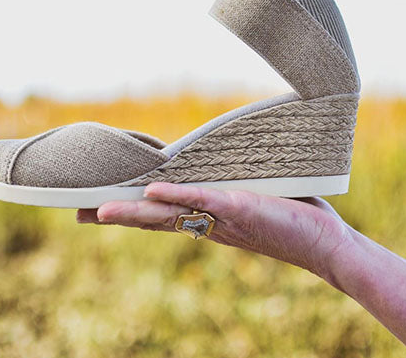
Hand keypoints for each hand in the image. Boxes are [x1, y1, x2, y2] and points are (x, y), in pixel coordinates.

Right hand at [76, 182, 352, 281]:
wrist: (327, 243)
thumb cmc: (295, 216)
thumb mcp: (256, 197)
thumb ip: (234, 184)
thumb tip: (224, 163)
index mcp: (207, 219)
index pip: (160, 215)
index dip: (128, 211)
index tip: (95, 209)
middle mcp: (207, 223)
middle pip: (153, 220)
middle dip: (117, 216)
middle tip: (79, 213)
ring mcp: (220, 217)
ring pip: (168, 215)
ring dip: (133, 213)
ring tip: (98, 210)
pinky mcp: (239, 208)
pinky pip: (201, 201)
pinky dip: (174, 197)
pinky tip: (149, 194)